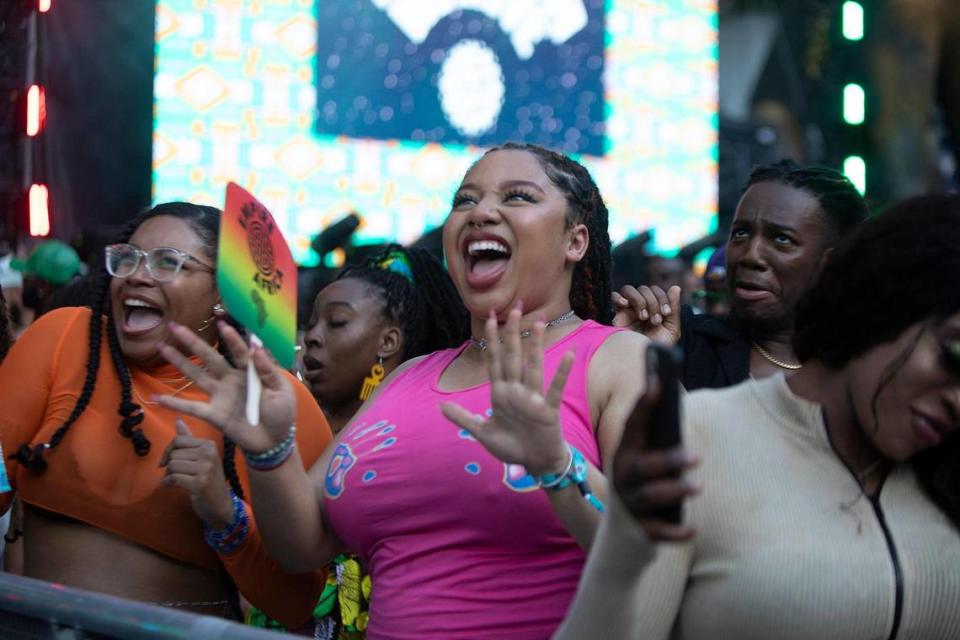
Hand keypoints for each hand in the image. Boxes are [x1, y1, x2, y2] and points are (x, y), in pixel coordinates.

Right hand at [156, 321, 295, 453]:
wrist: (274, 441)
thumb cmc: (281, 413)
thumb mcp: (281, 391)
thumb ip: (268, 371)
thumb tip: (257, 348)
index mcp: (249, 372)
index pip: (239, 352)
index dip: (232, 339)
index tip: (222, 324)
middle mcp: (231, 379)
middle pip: (209, 357)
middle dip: (192, 342)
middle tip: (174, 327)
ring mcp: (220, 396)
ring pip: (196, 375)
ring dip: (179, 362)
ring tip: (162, 348)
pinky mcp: (214, 414)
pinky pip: (192, 407)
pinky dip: (174, 403)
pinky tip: (157, 397)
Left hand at [160, 418, 233, 528]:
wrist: (221, 505)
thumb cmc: (209, 480)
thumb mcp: (202, 457)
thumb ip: (188, 439)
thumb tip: (177, 420)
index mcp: (209, 445)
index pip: (179, 440)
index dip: (168, 451)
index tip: (166, 461)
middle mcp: (209, 454)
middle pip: (174, 454)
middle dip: (170, 465)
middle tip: (176, 474)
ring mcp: (205, 469)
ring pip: (172, 466)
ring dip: (169, 475)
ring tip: (177, 481)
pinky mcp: (199, 484)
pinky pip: (173, 478)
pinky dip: (167, 483)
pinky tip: (171, 486)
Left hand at [441, 306, 570, 475]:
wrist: (535, 463)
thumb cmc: (511, 447)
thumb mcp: (482, 433)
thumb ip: (463, 418)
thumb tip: (440, 406)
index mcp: (500, 394)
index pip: (494, 361)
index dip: (492, 341)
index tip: (489, 319)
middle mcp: (517, 391)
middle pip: (513, 357)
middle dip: (512, 333)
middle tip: (514, 308)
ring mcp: (533, 399)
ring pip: (533, 367)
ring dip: (535, 346)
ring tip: (538, 323)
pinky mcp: (548, 411)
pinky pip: (554, 388)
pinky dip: (561, 373)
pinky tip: (568, 355)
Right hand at [612, 285, 681, 345]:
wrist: (644, 363)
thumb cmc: (657, 348)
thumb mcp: (671, 329)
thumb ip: (674, 308)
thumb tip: (676, 287)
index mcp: (654, 308)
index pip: (656, 291)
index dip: (662, 298)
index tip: (666, 314)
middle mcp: (640, 307)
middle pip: (644, 289)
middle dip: (653, 302)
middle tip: (655, 320)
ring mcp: (627, 310)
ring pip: (630, 289)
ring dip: (640, 301)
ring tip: (643, 317)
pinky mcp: (616, 316)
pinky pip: (614, 297)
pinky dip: (619, 297)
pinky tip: (626, 305)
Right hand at [612, 357, 698, 541]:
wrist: (625, 527)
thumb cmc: (647, 479)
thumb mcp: (647, 454)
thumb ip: (660, 429)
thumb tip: (676, 391)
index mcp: (625, 452)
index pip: (632, 425)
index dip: (643, 405)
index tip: (658, 385)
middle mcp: (623, 476)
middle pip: (642, 467)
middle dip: (667, 460)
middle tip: (696, 456)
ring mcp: (629, 503)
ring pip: (650, 496)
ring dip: (674, 491)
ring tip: (698, 487)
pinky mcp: (640, 529)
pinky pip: (657, 531)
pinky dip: (674, 532)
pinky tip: (692, 530)